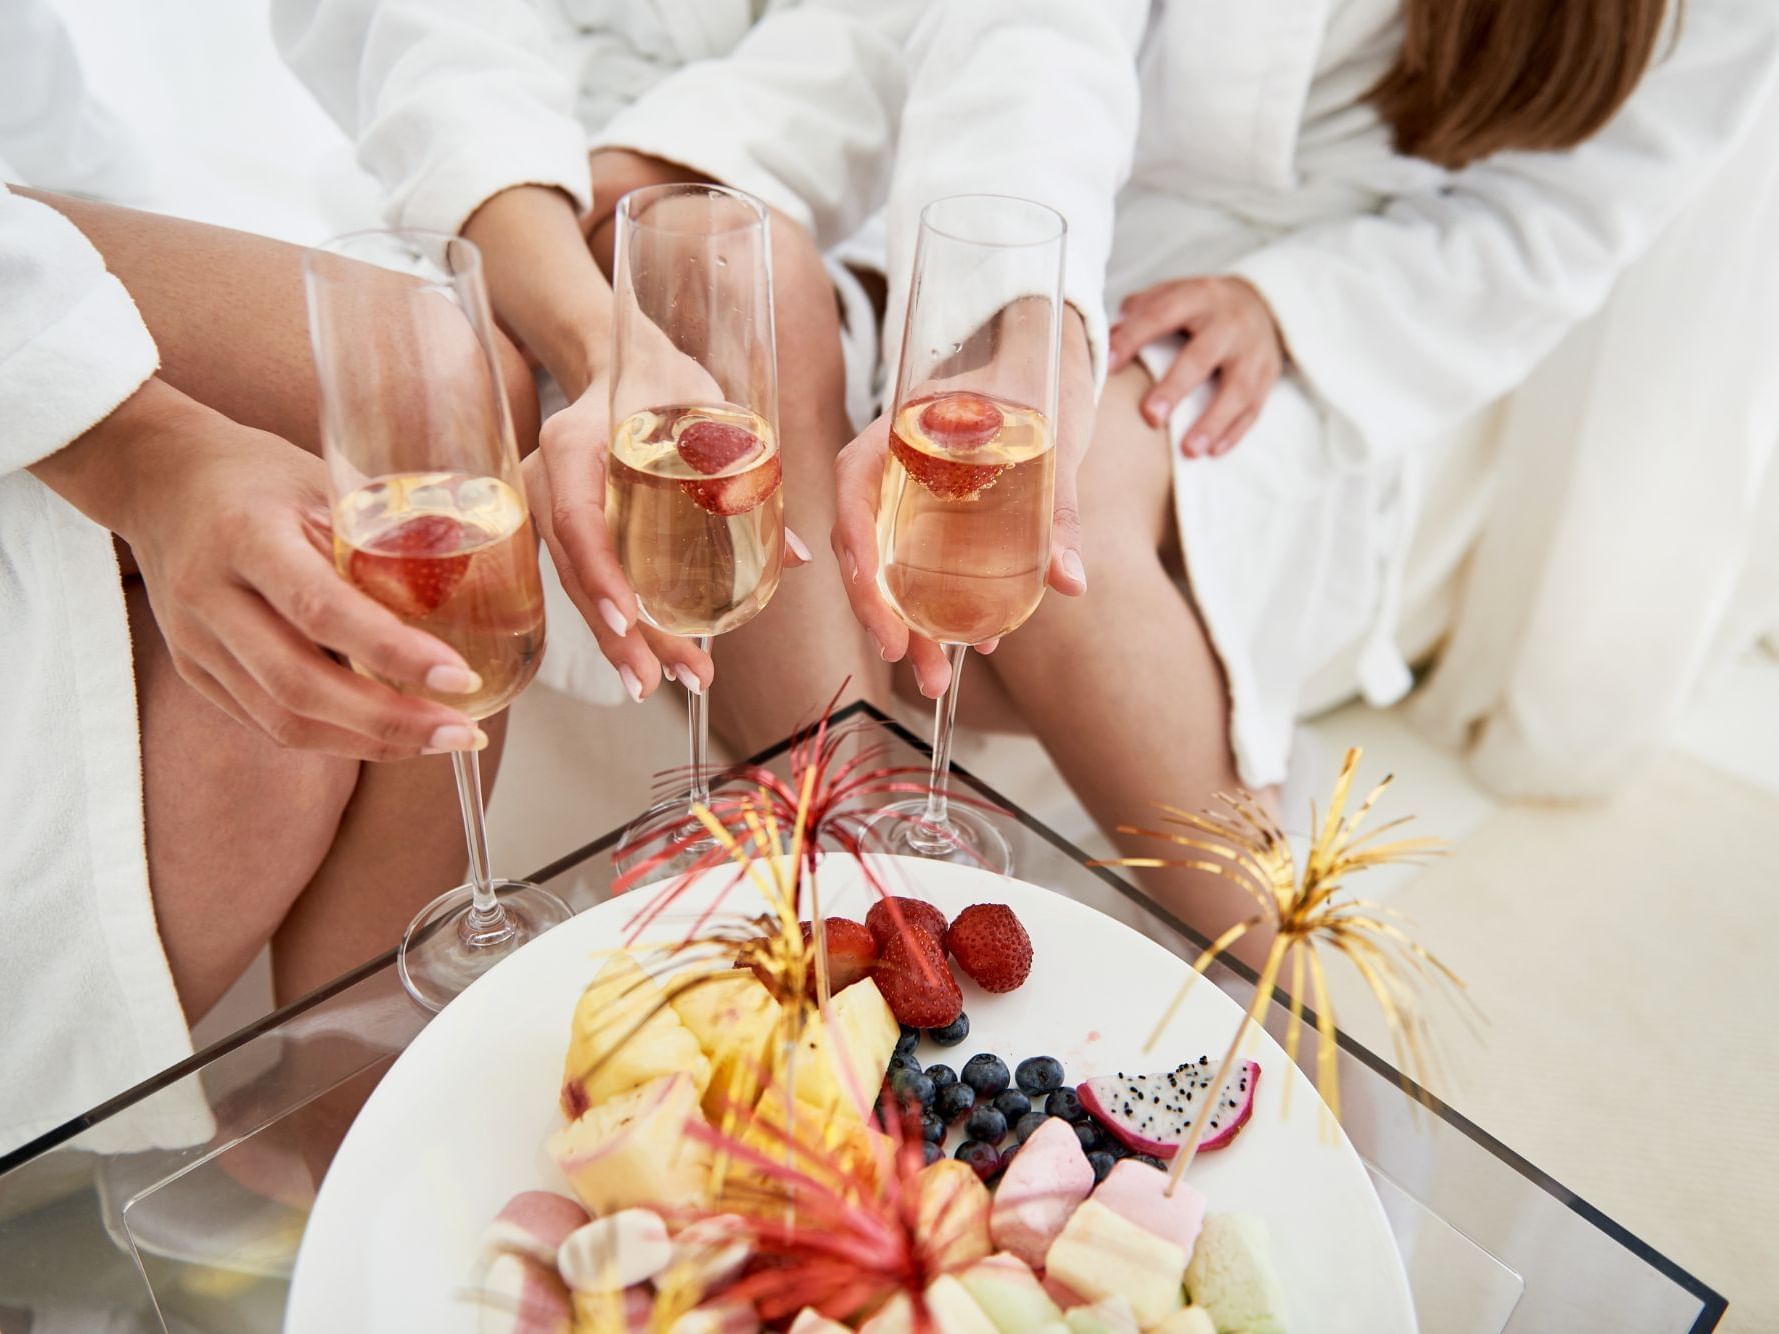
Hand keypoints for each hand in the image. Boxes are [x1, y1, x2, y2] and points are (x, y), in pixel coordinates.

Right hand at [37, 383, 489, 760]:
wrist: (161, 479)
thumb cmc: (258, 476)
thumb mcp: (322, 482)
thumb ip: (383, 533)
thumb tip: (479, 582)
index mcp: (246, 535)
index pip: (322, 609)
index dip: (394, 652)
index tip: (462, 676)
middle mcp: (211, 596)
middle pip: (300, 685)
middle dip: (390, 721)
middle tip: (463, 732)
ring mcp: (195, 642)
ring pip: (283, 718)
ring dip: (369, 741)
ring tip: (439, 740)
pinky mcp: (195, 671)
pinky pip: (267, 721)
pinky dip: (334, 737)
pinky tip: (388, 735)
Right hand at [529, 371, 811, 702]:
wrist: (619, 360)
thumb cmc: (665, 380)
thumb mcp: (708, 411)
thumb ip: (747, 476)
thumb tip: (797, 556)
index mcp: (573, 445)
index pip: (578, 519)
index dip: (603, 572)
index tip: (631, 618)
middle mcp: (547, 480)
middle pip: (576, 570)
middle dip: (620, 633)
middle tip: (665, 680)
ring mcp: (548, 506)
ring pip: (578, 584)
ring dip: (620, 640)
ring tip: (662, 684)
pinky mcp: (564, 526)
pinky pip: (585, 578)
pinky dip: (616, 620)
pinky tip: (648, 658)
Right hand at [830, 312, 1093, 698]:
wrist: (1052, 358)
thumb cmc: (1042, 381)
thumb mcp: (1054, 439)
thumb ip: (1058, 508)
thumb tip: (1069, 581)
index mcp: (899, 428)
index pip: (854, 491)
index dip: (859, 557)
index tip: (882, 612)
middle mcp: (892, 464)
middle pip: (866, 545)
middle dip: (883, 614)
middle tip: (914, 666)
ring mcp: (908, 492)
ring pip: (890, 565)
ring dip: (910, 625)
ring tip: (939, 680)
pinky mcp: (932, 514)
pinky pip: (921, 566)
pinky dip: (940, 607)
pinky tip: (976, 643)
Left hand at [1108, 276, 1283, 457]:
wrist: (1259, 301)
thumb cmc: (1199, 306)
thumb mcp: (1174, 293)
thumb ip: (1141, 310)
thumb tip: (1105, 338)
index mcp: (1198, 297)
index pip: (1162, 315)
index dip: (1133, 338)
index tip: (1107, 365)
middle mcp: (1229, 322)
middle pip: (1202, 356)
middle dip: (1176, 387)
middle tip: (1150, 417)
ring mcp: (1253, 349)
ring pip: (1237, 388)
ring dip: (1213, 421)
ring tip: (1188, 451)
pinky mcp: (1269, 374)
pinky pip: (1255, 407)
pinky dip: (1234, 432)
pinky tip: (1212, 452)